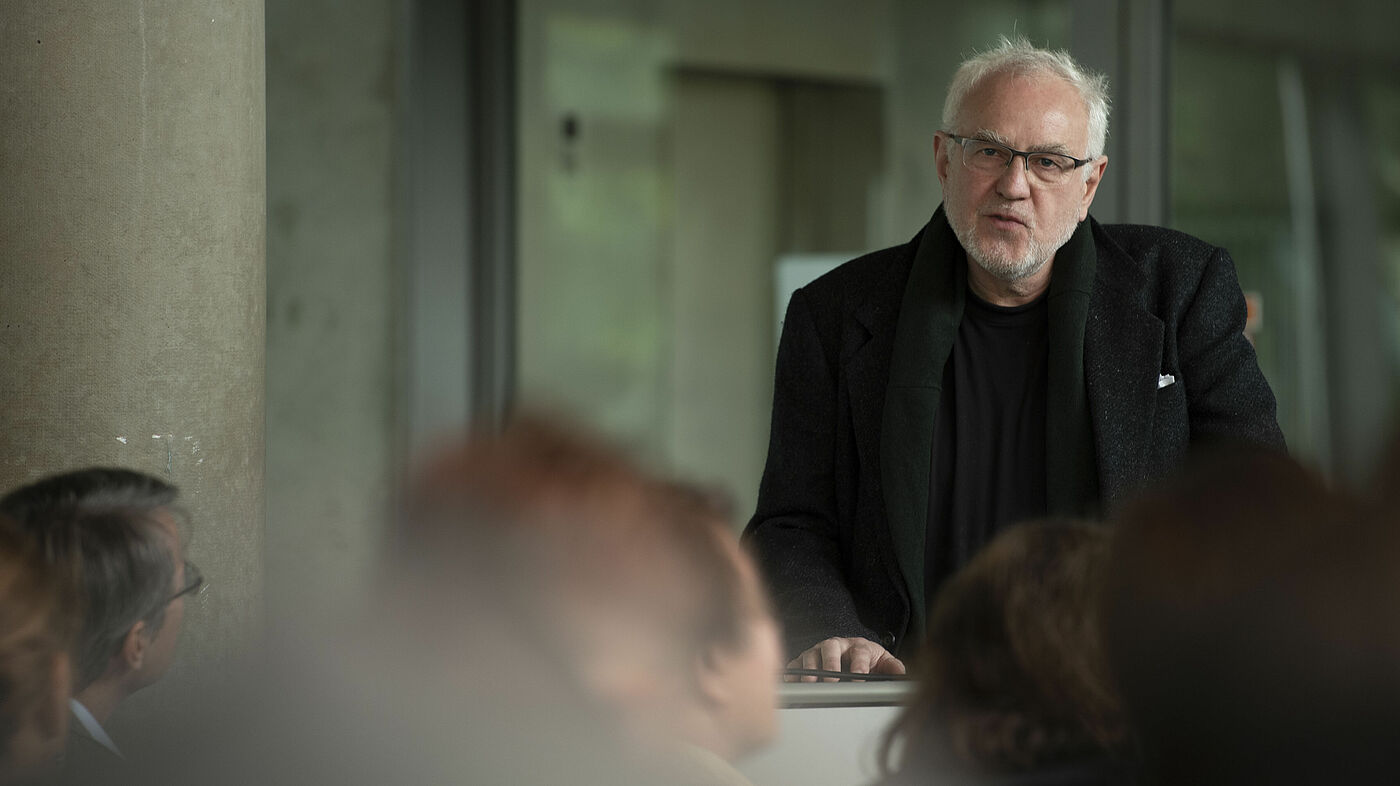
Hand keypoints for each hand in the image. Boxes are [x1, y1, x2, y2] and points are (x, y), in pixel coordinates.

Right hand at [786, 637, 905, 681]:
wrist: (853, 652)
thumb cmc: (868, 659)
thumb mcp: (884, 661)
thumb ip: (893, 667)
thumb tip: (902, 674)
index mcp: (857, 645)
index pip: (859, 652)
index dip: (859, 666)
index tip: (859, 679)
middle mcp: (836, 645)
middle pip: (830, 648)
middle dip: (830, 664)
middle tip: (831, 680)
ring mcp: (818, 651)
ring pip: (810, 655)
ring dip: (809, 670)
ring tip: (810, 684)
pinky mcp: (804, 659)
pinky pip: (795, 664)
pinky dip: (792, 672)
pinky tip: (791, 682)